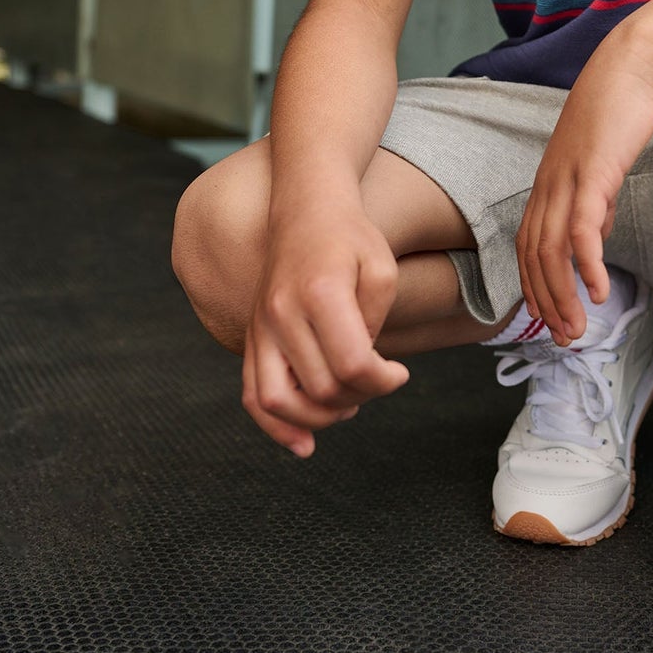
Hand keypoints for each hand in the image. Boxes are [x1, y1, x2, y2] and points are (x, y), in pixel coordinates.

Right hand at [242, 209, 409, 456]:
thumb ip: (374, 325)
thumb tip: (361, 373)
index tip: (400, 373)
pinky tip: (303, 444)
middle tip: (378, 381)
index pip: (351, 363)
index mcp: (320, 291)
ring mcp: (260, 326)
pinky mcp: (252, 337)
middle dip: (358, 397)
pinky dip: (275, 426)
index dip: (383, 381)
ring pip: (276, 401)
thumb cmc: (352, 238)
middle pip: (319, 387)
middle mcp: (281, 312)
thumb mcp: (382, 270)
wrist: (306, 209)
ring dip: (318, 419)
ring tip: (348, 406)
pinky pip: (252, 394)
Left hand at [516, 31, 652, 346]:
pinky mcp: (593, 172)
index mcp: (548, 184)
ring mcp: (567, 178)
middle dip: (546, 304)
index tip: (549, 321)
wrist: (631, 64)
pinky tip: (598, 290)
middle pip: (533, 257)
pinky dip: (586, 264)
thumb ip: (596, 201)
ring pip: (552, 250)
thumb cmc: (619, 110)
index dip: (533, 288)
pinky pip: (583, 227)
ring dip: (562, 295)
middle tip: (564, 339)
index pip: (527, 248)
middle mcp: (548, 185)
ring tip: (578, 328)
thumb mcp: (601, 165)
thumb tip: (595, 236)